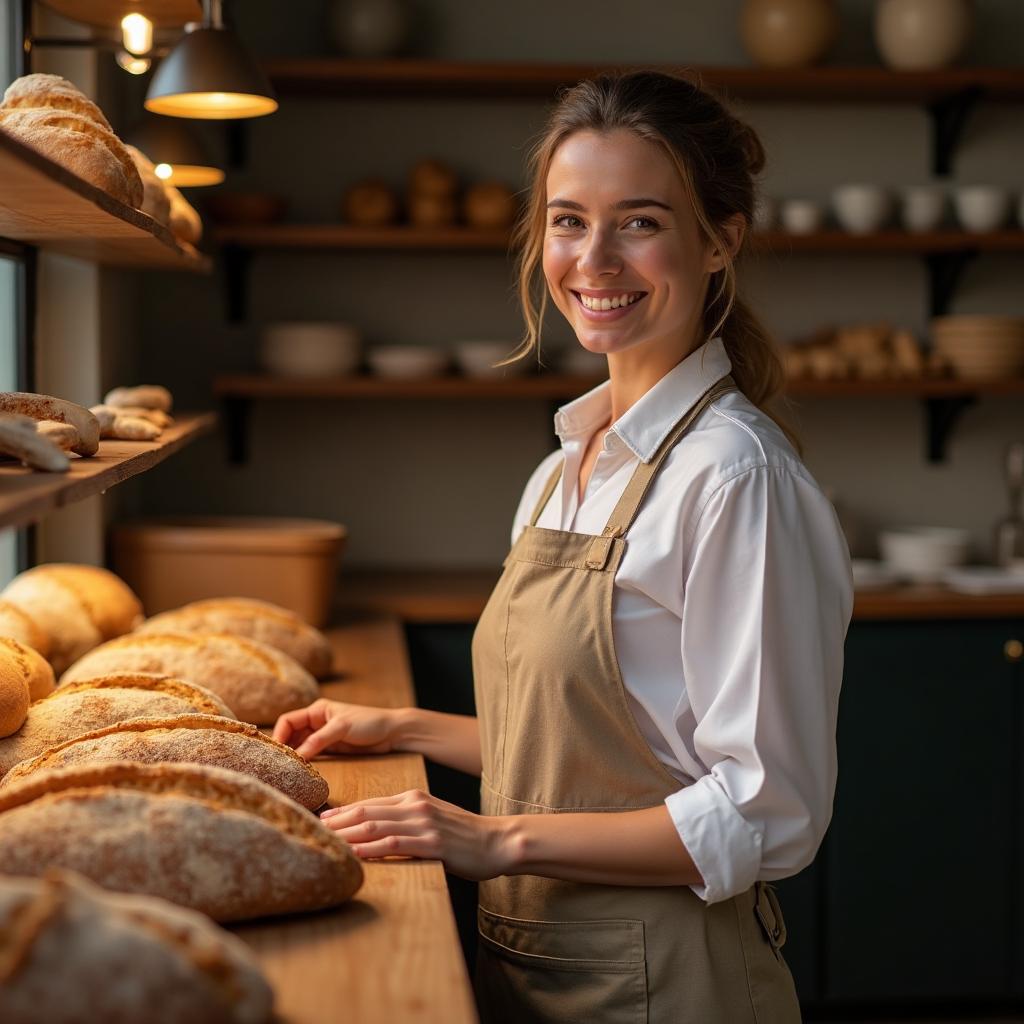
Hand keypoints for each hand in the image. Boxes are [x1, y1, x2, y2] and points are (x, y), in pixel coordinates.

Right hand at [272, 698, 401, 759]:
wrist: (392, 733)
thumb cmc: (369, 722)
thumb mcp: (341, 728)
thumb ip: (318, 741)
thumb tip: (297, 755)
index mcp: (317, 710)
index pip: (288, 721)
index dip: (279, 735)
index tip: (275, 752)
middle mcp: (316, 722)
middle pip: (291, 735)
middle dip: (283, 748)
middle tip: (275, 765)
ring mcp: (323, 737)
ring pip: (300, 746)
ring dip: (293, 757)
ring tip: (284, 771)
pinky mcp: (331, 749)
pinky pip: (311, 756)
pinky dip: (304, 762)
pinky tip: (299, 772)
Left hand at [320, 789, 513, 880]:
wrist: (497, 840)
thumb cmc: (464, 834)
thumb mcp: (433, 817)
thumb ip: (406, 818)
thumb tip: (376, 828)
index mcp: (414, 797)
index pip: (370, 803)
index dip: (344, 811)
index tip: (322, 819)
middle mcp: (415, 806)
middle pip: (367, 812)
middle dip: (338, 822)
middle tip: (314, 830)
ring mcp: (423, 823)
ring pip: (375, 826)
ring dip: (348, 836)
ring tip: (326, 843)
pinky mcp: (432, 842)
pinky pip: (395, 844)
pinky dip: (372, 849)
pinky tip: (356, 854)